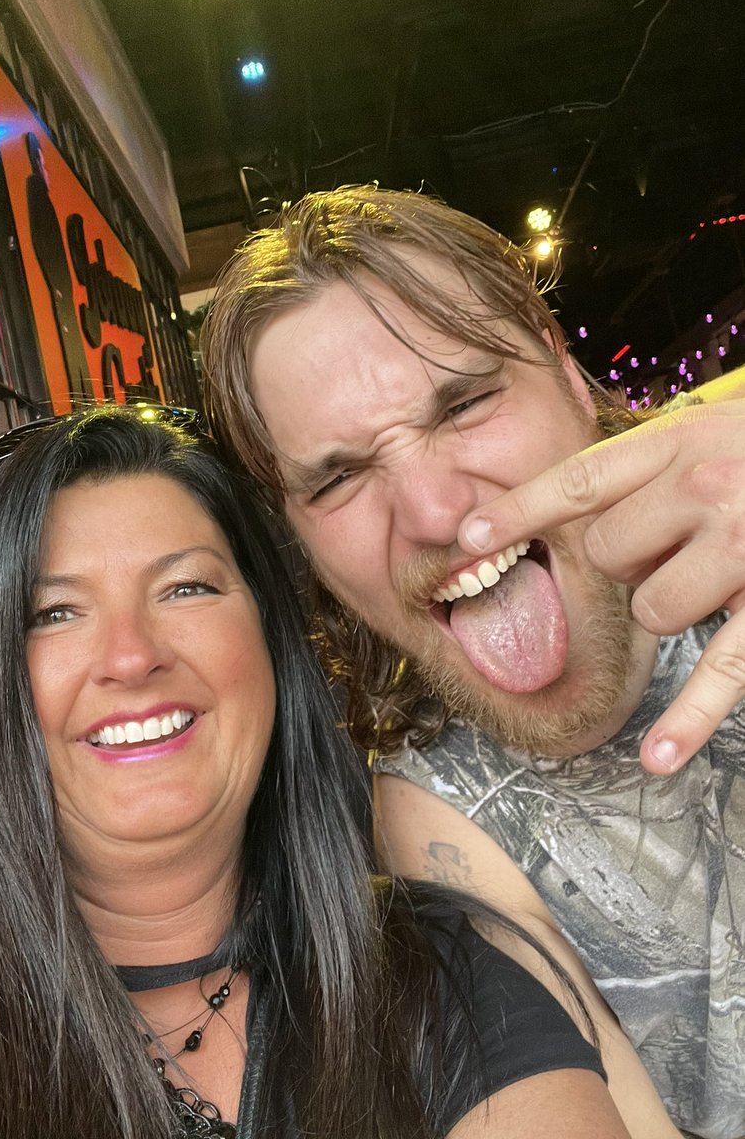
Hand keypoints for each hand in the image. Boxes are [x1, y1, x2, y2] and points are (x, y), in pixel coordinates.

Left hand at [457, 400, 744, 774]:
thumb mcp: (715, 425)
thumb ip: (652, 464)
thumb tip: (582, 512)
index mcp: (683, 442)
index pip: (576, 483)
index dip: (515, 513)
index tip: (466, 541)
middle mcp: (709, 490)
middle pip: (607, 559)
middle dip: (629, 561)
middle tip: (680, 540)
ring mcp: (744, 551)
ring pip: (652, 612)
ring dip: (672, 606)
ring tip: (722, 572)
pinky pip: (723, 670)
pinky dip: (691, 718)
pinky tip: (658, 758)